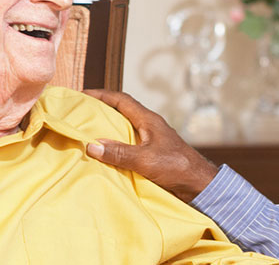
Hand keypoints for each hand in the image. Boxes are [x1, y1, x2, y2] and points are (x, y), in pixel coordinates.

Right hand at [83, 89, 218, 202]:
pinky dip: (114, 146)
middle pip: (120, 112)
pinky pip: (128, 144)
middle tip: (79, 113)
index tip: (81, 94)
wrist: (199, 184)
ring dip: (106, 129)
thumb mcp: (145, 160)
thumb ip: (119, 153)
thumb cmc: (177, 167)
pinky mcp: (151, 154)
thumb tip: (92, 146)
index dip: (101, 94)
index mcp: (148, 120)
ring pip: (123, 129)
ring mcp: (150, 140)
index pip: (121, 100)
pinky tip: (104, 155)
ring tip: (86, 133)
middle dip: (100, 110)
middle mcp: (148, 126)